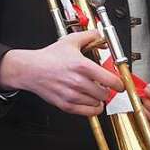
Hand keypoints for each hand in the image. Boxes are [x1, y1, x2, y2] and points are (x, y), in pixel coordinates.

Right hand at [0, 31, 123, 116]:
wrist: (30, 69)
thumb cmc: (48, 57)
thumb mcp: (70, 41)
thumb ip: (90, 36)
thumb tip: (102, 37)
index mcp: (82, 66)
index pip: (111, 81)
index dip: (119, 83)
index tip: (119, 83)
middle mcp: (78, 82)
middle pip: (105, 93)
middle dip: (107, 90)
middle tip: (103, 85)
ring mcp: (72, 95)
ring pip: (98, 103)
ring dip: (98, 98)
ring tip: (93, 91)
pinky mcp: (66, 105)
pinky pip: (88, 112)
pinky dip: (92, 108)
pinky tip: (90, 101)